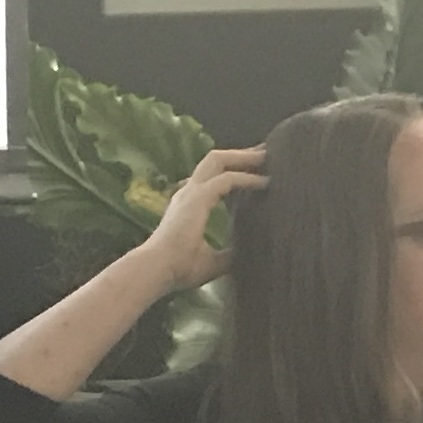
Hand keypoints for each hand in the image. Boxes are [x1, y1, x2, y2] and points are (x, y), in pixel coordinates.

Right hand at [137, 143, 265, 290]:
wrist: (157, 270)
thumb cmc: (179, 268)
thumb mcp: (211, 261)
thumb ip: (227, 254)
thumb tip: (246, 256)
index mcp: (189, 204)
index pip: (212, 178)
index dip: (232, 171)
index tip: (254, 171)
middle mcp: (189, 192)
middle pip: (215, 160)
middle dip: (239, 154)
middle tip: (263, 152)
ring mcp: (192, 192)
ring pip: (218, 161)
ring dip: (243, 157)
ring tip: (265, 155)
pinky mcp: (198, 198)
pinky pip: (227, 179)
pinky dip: (247, 178)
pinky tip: (263, 182)